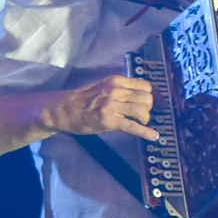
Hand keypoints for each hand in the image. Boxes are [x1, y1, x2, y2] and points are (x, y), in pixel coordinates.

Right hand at [44, 75, 158, 140]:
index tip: (153, 103)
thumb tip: (142, 93)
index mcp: (116, 81)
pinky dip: (145, 132)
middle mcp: (116, 91)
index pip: (145, 85)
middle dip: (149, 108)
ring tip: (140, 123)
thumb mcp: (104, 86)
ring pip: (142, 111)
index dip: (152, 96)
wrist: (64, 109)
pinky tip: (153, 136)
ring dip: (145, 120)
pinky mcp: (109, 121)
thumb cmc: (83, 100)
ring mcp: (112, 106)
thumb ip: (122, 88)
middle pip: (147, 98)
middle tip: (142, 114)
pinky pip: (133, 126)